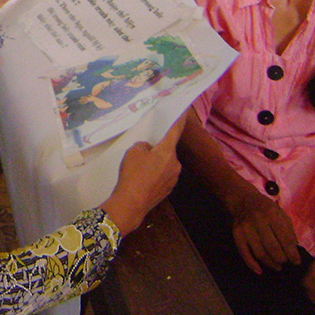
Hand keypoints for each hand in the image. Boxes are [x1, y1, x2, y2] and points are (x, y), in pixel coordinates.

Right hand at [101, 118, 183, 235]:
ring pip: (165, 163)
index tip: (183, 111)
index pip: (174, 131)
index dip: (178, 120)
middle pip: (167, 150)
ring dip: (156, 162)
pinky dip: (154, 173)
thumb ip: (143, 145)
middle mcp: (175, 164)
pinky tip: (142, 179)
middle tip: (143, 150)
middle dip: (158, 148)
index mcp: (168, 151)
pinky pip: (162, 175)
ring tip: (139, 167)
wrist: (131, 203)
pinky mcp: (168, 189)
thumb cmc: (133, 173)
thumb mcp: (133, 151)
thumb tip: (149, 149)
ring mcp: (173, 178)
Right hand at [226, 188, 300, 273]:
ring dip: (270, 263)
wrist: (242, 199)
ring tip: (277, 266)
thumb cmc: (266, 208)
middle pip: (272, 248)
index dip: (292, 253)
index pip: (285, 239)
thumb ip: (288, 231)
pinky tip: (259, 270)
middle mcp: (258, 221)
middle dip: (282, 259)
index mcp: (272, 214)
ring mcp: (246, 228)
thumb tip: (294, 252)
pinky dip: (251, 264)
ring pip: (259, 252)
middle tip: (285, 263)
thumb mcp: (281, 214)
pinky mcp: (237, 234)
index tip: (296, 262)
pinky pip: (244, 252)